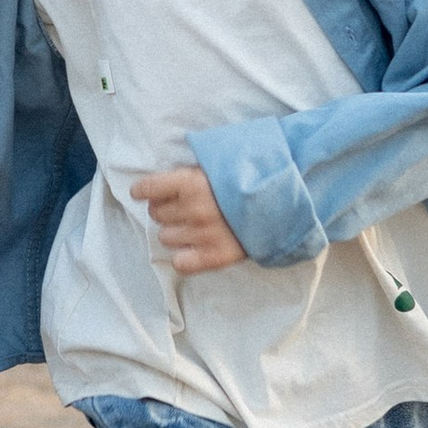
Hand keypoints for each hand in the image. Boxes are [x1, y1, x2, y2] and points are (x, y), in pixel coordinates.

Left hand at [131, 169, 245, 274]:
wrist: (285, 203)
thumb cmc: (249, 179)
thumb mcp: (219, 164)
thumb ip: (192, 171)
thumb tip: (166, 178)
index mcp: (192, 183)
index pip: (149, 188)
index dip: (143, 190)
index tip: (142, 192)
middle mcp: (194, 210)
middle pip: (156, 213)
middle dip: (165, 209)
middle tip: (181, 206)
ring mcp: (204, 235)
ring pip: (165, 237)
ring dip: (174, 231)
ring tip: (192, 225)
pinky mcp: (216, 257)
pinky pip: (181, 263)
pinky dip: (184, 257)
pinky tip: (193, 249)